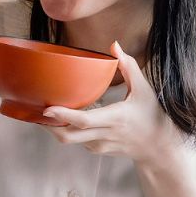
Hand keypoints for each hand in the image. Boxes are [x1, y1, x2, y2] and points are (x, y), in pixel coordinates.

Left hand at [42, 42, 185, 168]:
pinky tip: (65, 118)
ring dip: (56, 128)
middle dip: (48, 126)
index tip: (47, 108)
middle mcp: (105, 134)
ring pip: (70, 140)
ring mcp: (100, 145)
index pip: (84, 120)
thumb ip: (129, 67)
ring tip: (47, 112)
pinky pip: (78, 141)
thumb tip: (114, 45)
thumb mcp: (144, 89)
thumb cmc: (152, 115)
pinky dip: (69, 130)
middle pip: (68, 136)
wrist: (158, 146)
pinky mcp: (97, 150)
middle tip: (36, 110)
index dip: (63, 116)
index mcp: (116, 118)